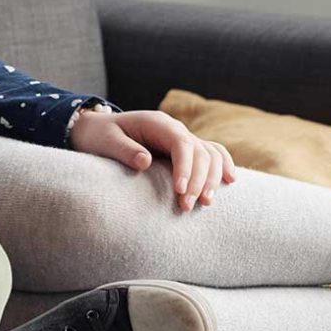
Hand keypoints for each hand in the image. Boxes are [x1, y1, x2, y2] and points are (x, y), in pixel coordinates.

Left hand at [71, 106, 236, 212]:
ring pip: (210, 154)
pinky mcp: (185, 150)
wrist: (99, 129)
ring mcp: (182, 138)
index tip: (179, 191)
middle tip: (186, 207)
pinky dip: (223, 165)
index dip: (185, 168)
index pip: (182, 144)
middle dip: (198, 180)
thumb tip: (145, 161)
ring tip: (205, 204)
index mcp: (158, 123)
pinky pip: (211, 154)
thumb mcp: (106, 141)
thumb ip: (125, 150)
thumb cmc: (101, 135)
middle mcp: (175, 129)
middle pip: (200, 152)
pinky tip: (231, 181)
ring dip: (212, 178)